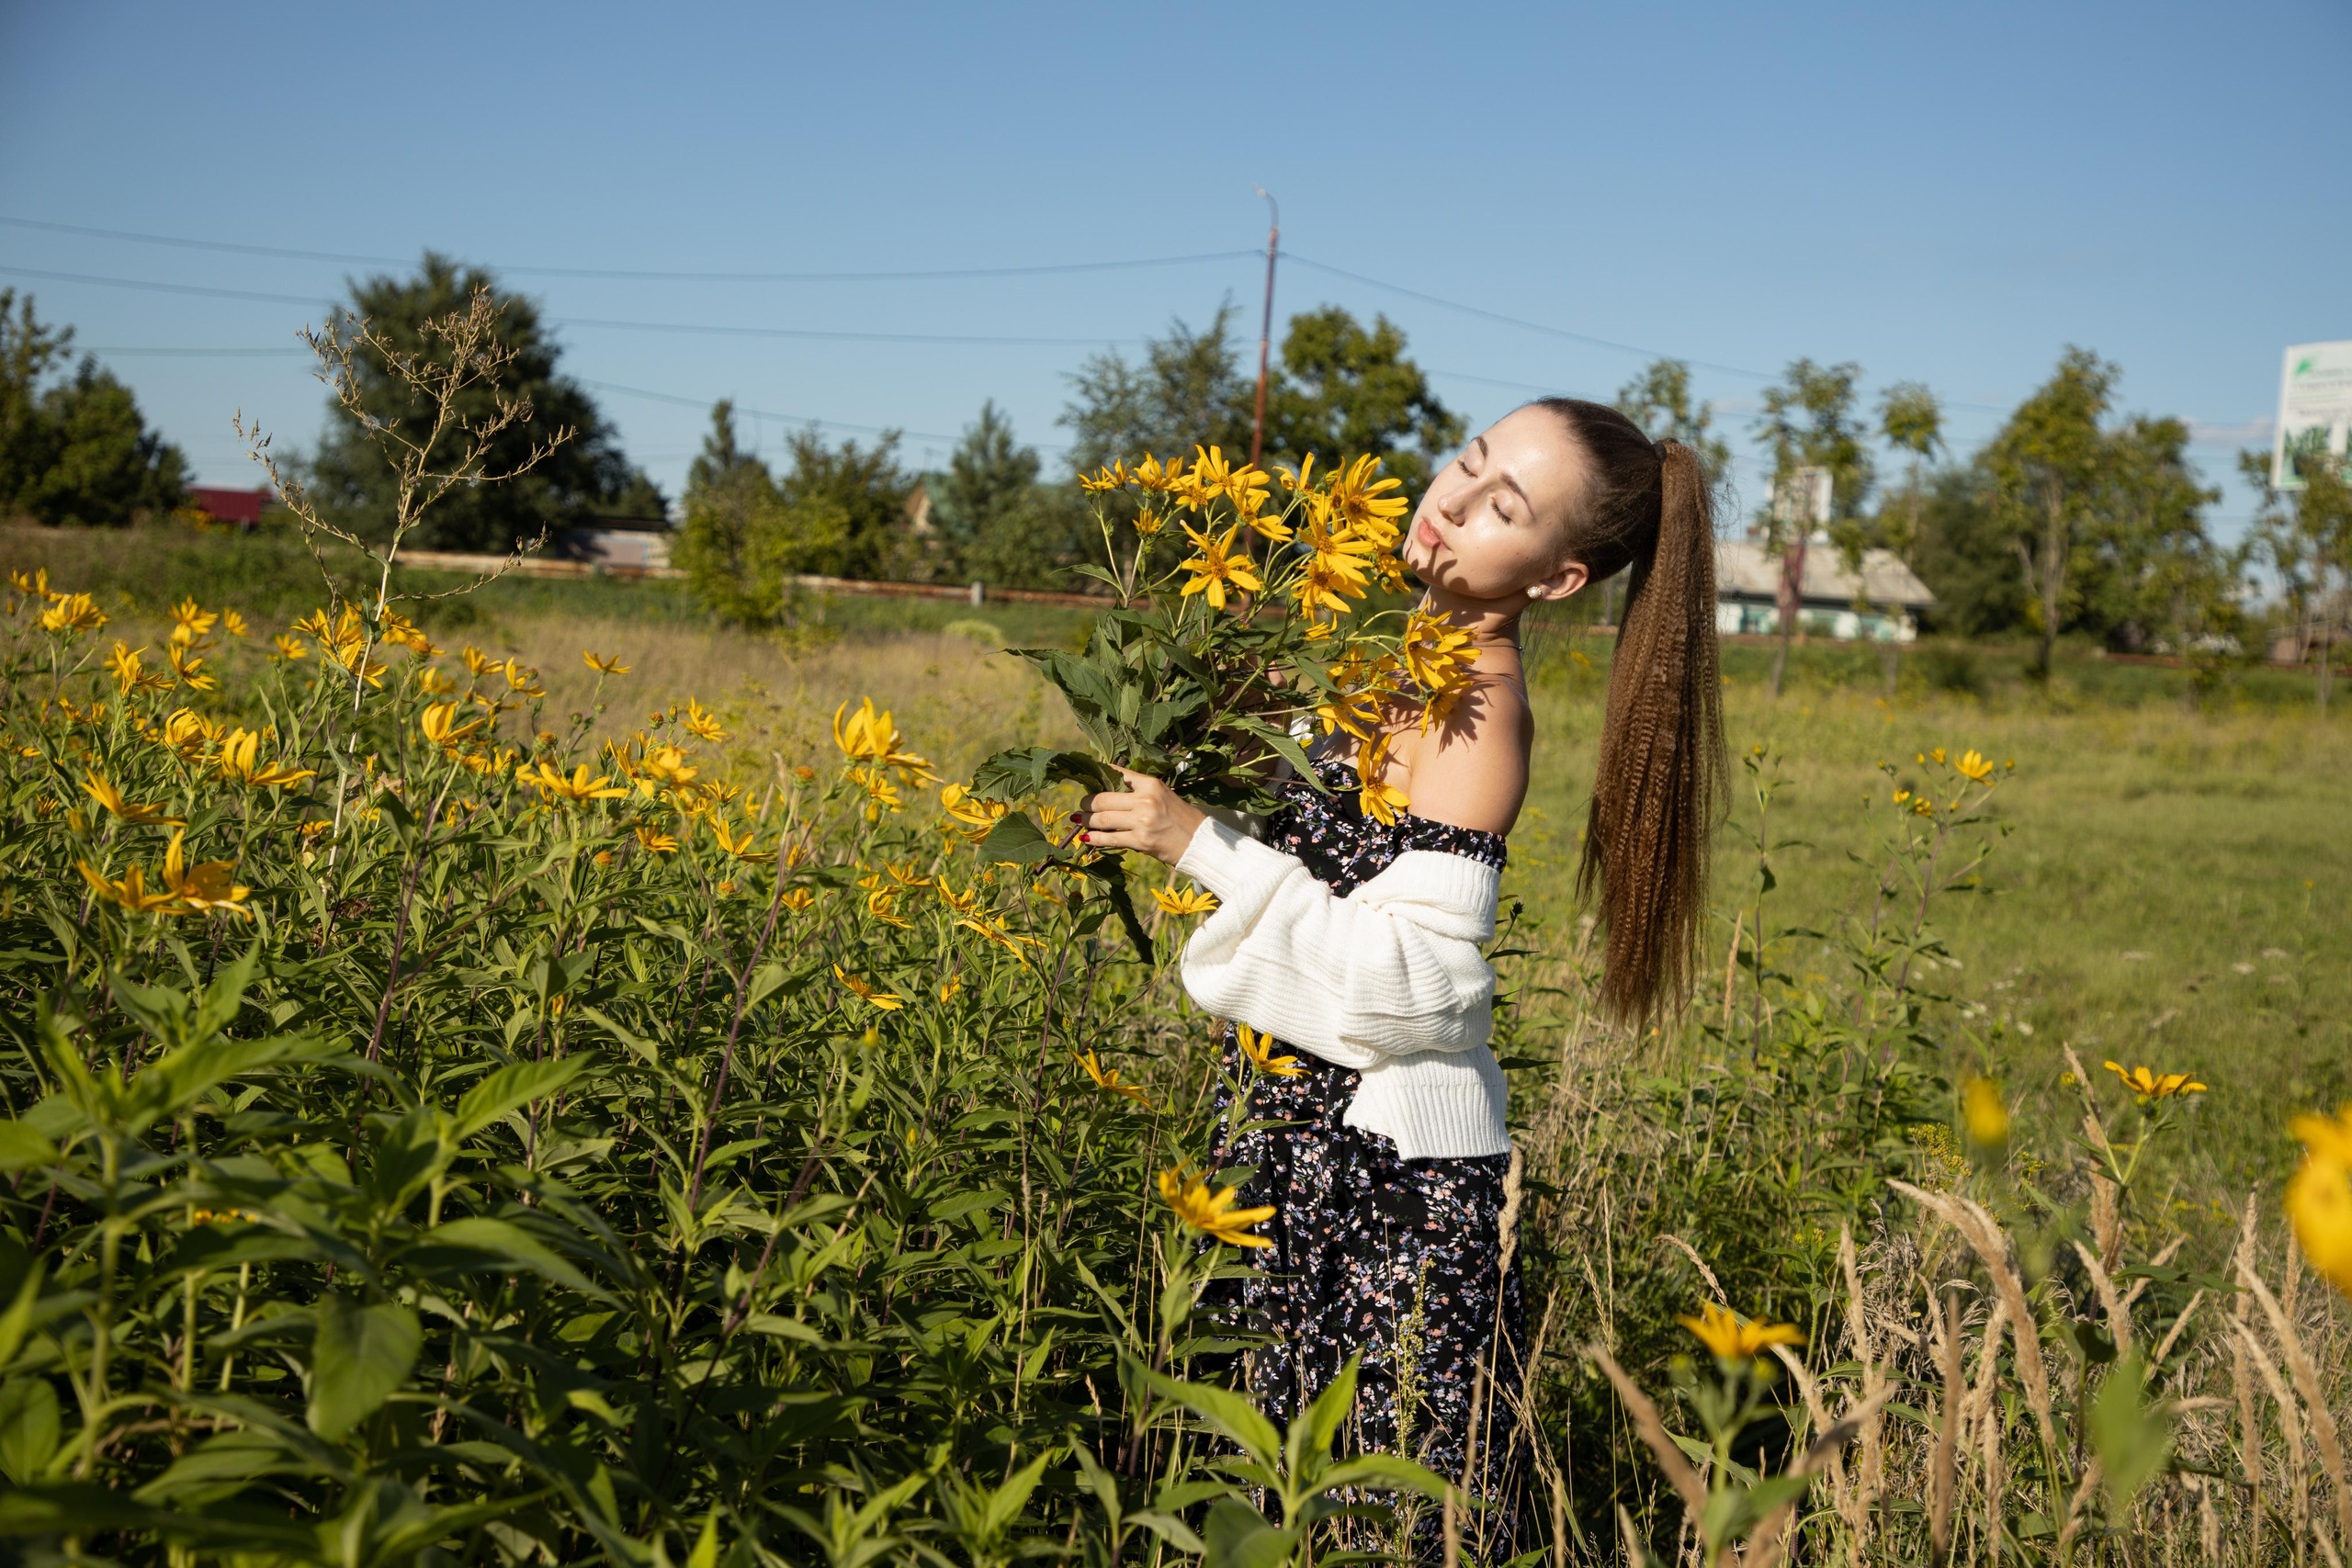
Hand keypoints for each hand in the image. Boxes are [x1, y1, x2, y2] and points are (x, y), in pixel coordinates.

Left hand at [1075, 767, 1207, 867]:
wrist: (1200, 842)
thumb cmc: (1182, 819)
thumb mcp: (1164, 795)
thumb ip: (1140, 791)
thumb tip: (1110, 791)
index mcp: (1151, 784)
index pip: (1116, 774)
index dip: (1097, 776)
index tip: (1087, 781)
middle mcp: (1145, 799)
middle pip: (1103, 798)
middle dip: (1087, 803)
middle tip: (1081, 806)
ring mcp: (1141, 821)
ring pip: (1102, 818)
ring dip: (1087, 820)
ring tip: (1081, 821)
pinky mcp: (1140, 841)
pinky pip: (1110, 838)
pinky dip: (1095, 839)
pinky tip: (1087, 838)